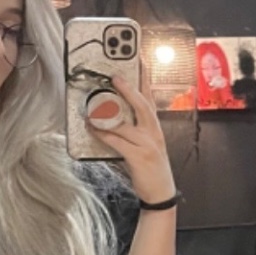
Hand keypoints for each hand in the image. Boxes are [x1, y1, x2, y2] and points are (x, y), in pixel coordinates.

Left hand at [87, 72, 175, 201]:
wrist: (161, 193)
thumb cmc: (152, 169)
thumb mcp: (147, 145)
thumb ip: (134, 131)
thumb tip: (112, 119)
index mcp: (156, 128)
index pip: (151, 98)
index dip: (146, 79)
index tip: (141, 61)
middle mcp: (154, 133)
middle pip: (142, 105)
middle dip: (129, 89)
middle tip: (116, 77)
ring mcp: (147, 144)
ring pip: (127, 124)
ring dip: (108, 114)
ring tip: (94, 107)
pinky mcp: (139, 157)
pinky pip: (117, 141)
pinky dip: (104, 134)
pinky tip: (93, 129)